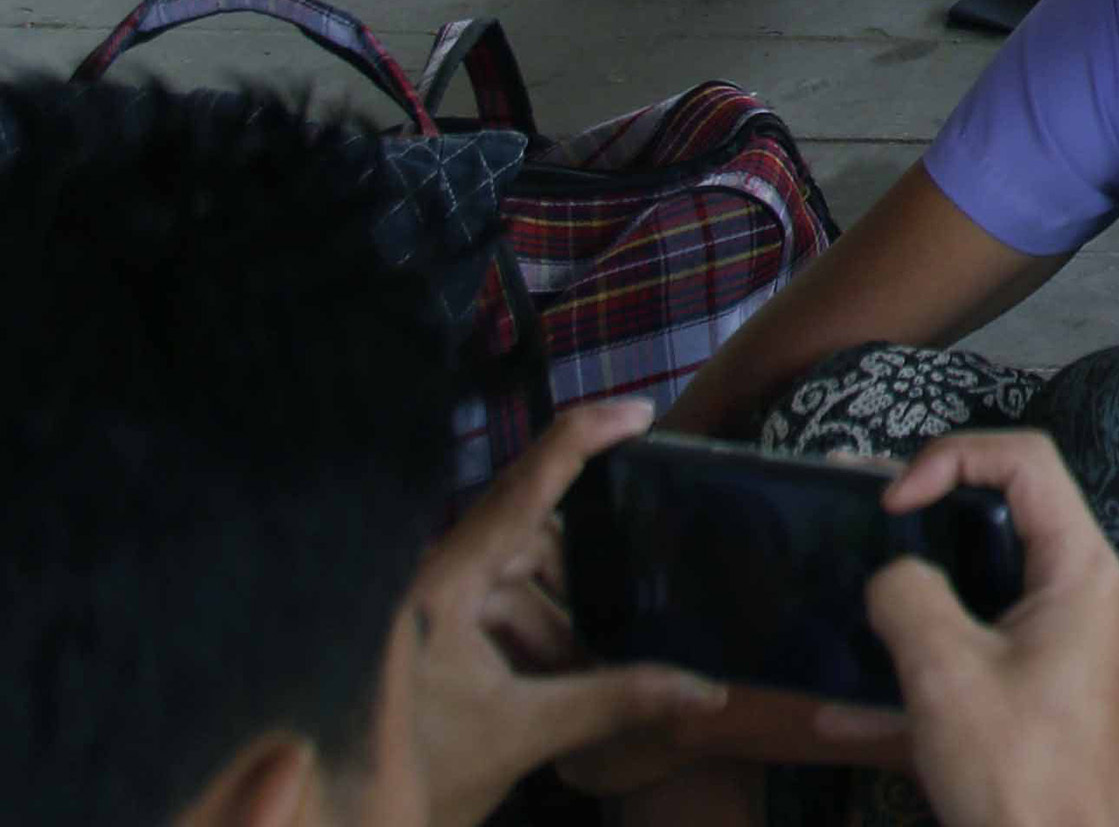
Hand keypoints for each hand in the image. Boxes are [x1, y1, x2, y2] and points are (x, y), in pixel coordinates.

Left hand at [399, 398, 724, 826]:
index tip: (638, 412)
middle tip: (632, 610)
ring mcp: (427, 606)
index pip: (522, 488)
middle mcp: (431, 579)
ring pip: (518, 582)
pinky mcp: (427, 634)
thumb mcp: (523, 734)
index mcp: (444, 584)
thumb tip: (706, 691)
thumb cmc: (412, 775)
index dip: (581, 438)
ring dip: (560, 621)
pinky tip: (557, 680)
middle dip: (583, 580)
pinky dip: (535, 639)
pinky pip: (498, 611)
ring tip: (584, 673)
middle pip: (530, 540)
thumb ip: (617, 700)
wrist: (334, 825)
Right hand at [868, 431, 1118, 826]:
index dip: (954, 456)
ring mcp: (1065, 641)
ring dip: (916, 588)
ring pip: (984, 586)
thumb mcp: (946, 674)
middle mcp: (1083, 592)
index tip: (891, 502)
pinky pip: (977, 650)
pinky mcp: (1041, 688)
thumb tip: (891, 576)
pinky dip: (922, 660)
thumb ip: (909, 599)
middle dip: (929, 513)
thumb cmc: (1017, 771)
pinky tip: (846, 706)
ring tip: (851, 592)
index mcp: (1080, 569)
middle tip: (864, 522)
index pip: (1027, 461)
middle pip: (1006, 514)